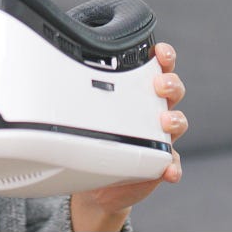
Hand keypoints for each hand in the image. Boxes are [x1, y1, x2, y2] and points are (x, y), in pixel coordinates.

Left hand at [71, 42, 186, 229]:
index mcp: (138, 93)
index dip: (164, 58)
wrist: (97, 178)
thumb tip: (53, 76)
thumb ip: (81, 94)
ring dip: (176, 120)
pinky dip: (173, 166)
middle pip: (173, 90)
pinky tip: (168, 168)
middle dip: (171, 84)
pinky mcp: (159, 163)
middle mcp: (153, 112)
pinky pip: (172, 164)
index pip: (157, 69)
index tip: (161, 52)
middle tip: (159, 85)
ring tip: (165, 121)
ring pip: (178, 122)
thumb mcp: (88, 111)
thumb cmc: (96, 138)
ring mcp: (159, 138)